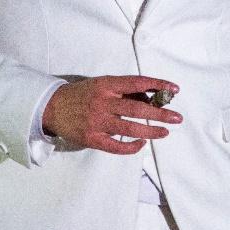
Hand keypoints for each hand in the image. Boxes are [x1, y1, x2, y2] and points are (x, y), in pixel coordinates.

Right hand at [42, 75, 182, 154]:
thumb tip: (150, 98)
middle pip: (137, 108)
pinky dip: (131, 147)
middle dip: (160, 113)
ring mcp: (97, 121)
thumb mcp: (101, 84)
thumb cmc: (82, 94)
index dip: (157, 85)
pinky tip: (142, 144)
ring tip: (165, 132)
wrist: (52, 107)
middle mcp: (103, 102)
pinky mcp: (91, 138)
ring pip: (129, 128)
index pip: (137, 82)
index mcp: (106, 85)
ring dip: (150, 131)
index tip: (174, 89)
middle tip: (177, 117)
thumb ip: (123, 91)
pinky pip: (116, 146)